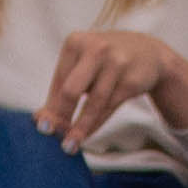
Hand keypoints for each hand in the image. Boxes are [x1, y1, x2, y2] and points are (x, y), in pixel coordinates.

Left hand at [38, 27, 184, 150]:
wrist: (148, 53)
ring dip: (80, 128)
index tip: (42, 127)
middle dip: (60, 116)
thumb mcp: (82, 65)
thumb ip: (61, 88)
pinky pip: (109, 108)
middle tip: (51, 136)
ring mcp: (116, 63)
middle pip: (71, 90)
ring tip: (69, 145)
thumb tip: (39, 119)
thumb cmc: (104, 62)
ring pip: (93, 103)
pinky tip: (86, 135)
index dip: (50, 106)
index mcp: (76, 42)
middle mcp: (96, 49)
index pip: (58, 81)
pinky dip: (95, 124)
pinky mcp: (131, 80)